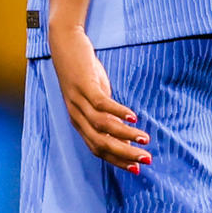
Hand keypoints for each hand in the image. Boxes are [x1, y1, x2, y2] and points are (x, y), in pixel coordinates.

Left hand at [50, 25, 149, 173]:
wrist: (64, 44)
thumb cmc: (82, 71)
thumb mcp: (95, 96)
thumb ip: (106, 114)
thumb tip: (125, 131)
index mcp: (79, 122)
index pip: (98, 149)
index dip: (117, 161)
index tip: (136, 168)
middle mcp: (77, 116)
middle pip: (101, 143)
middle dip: (125, 154)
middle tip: (146, 159)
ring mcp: (79, 101)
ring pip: (103, 126)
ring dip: (126, 135)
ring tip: (146, 139)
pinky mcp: (84, 85)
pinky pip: (102, 104)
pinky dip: (118, 112)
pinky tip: (134, 117)